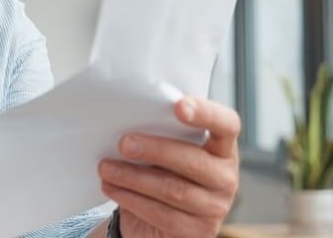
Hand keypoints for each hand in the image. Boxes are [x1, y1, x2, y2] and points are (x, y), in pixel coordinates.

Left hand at [97, 96, 239, 236]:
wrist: (161, 219)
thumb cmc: (162, 169)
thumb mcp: (166, 148)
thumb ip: (159, 131)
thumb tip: (125, 115)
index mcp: (222, 147)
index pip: (226, 124)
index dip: (206, 113)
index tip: (178, 105)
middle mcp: (225, 177)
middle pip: (193, 160)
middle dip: (155, 150)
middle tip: (124, 143)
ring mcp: (215, 207)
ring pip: (173, 189)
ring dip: (133, 177)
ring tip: (105, 167)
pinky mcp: (197, 231)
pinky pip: (161, 214)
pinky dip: (131, 199)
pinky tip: (111, 187)